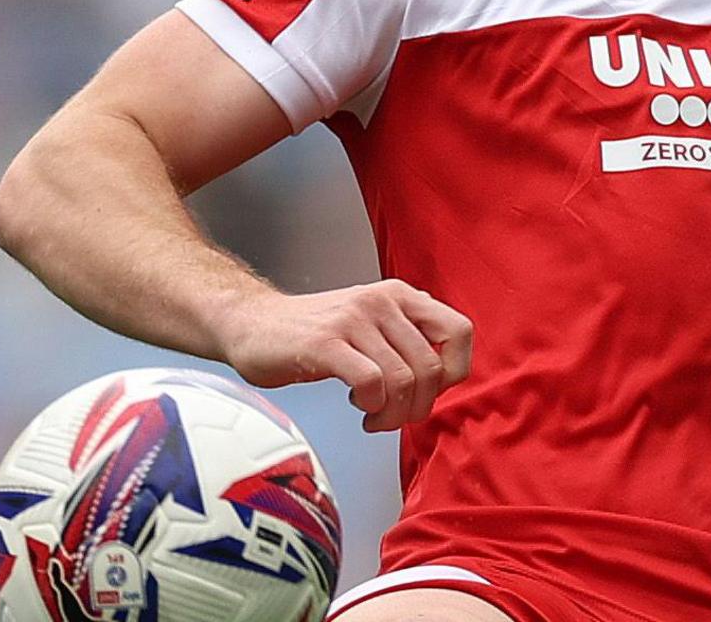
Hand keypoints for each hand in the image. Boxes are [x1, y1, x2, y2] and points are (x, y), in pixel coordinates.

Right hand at [216, 280, 472, 432]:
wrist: (251, 325)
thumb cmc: (313, 334)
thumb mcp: (370, 324)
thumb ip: (407, 339)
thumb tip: (447, 374)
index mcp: (398, 294)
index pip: (459, 331)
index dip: (453, 371)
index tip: (427, 391)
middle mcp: (380, 300)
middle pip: (431, 368)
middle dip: (418, 406)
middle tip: (394, 417)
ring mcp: (352, 320)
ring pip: (403, 380)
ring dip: (392, 414)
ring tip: (373, 417)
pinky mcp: (326, 343)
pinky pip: (371, 383)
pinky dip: (371, 406)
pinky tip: (356, 407)